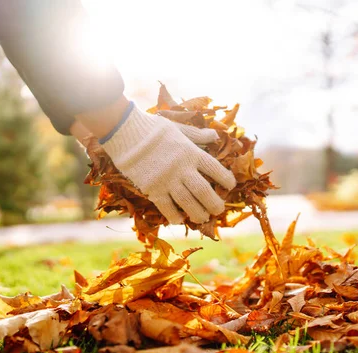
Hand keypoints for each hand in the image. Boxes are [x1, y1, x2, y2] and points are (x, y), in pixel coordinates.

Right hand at [97, 103, 235, 223]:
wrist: (127, 132)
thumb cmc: (153, 129)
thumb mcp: (179, 128)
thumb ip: (197, 135)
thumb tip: (215, 135)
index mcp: (191, 152)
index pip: (215, 169)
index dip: (225, 179)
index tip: (230, 186)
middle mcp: (182, 168)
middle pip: (204, 191)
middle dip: (214, 203)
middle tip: (219, 210)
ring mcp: (167, 180)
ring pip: (188, 203)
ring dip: (198, 213)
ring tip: (203, 218)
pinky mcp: (153, 189)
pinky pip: (166, 207)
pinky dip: (174, 216)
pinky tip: (180, 220)